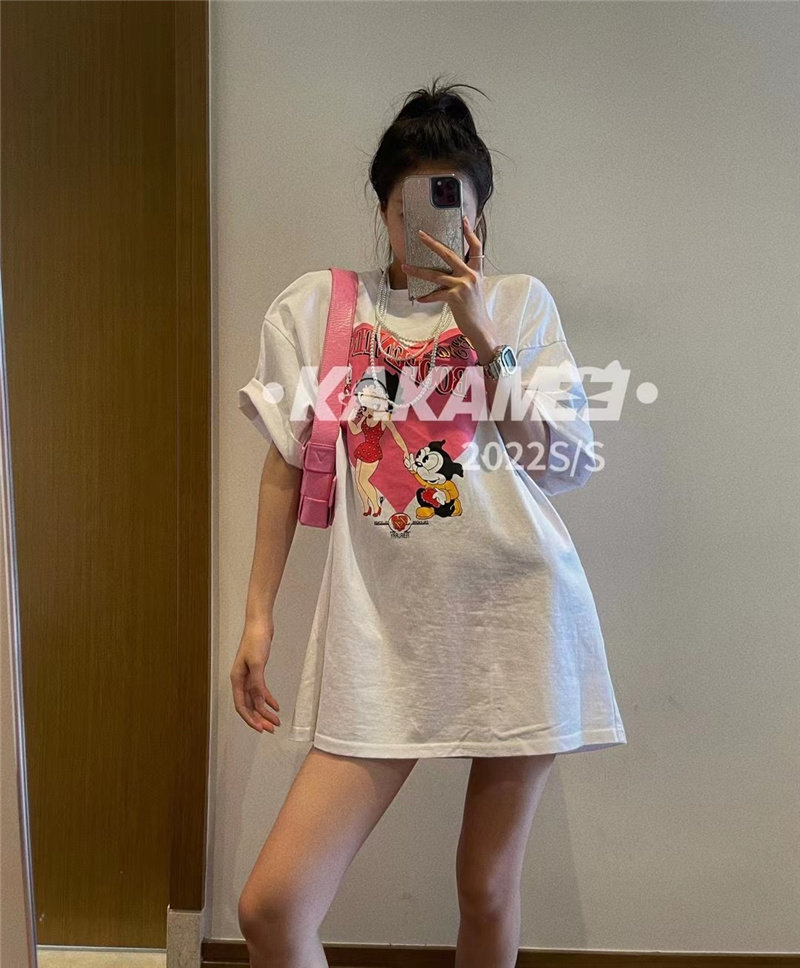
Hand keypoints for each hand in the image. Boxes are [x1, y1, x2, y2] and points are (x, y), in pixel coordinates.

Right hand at [230, 621, 281, 732]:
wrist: (260, 624)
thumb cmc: (256, 640)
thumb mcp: (258, 663)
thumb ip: (257, 684)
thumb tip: (258, 703)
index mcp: (237, 679)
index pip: (242, 706)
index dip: (250, 719)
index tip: (261, 729)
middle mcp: (241, 680)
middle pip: (249, 705)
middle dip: (259, 718)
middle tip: (271, 728)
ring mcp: (248, 676)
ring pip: (255, 700)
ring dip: (265, 711)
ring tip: (276, 721)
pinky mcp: (257, 671)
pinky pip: (261, 690)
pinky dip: (268, 699)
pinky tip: (276, 706)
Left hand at [401, 215, 495, 347]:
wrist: (481, 327)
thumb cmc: (475, 310)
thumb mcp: (474, 289)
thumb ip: (464, 278)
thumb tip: (447, 272)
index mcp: (476, 271)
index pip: (476, 247)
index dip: (470, 232)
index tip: (463, 219)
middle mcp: (471, 275)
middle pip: (449, 254)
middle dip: (433, 243)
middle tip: (420, 234)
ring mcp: (463, 285)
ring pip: (436, 274)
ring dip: (418, 270)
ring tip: (405, 266)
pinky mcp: (455, 297)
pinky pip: (436, 294)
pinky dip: (426, 297)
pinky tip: (418, 298)